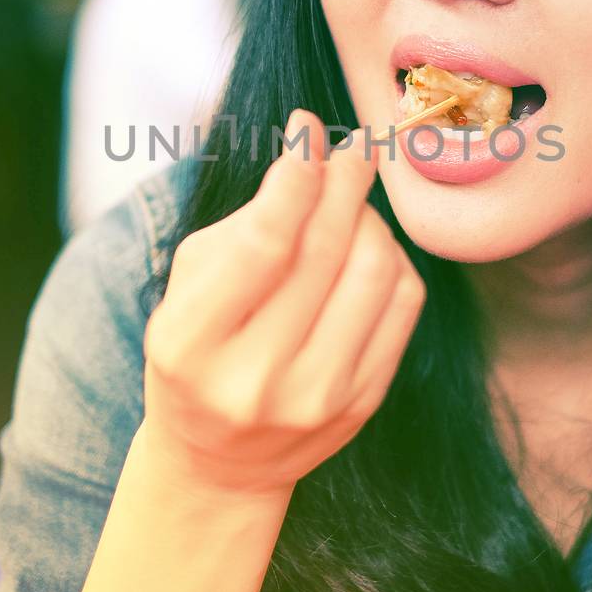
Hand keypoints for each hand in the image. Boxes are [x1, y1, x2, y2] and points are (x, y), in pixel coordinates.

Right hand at [140, 109, 425, 497]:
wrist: (218, 463)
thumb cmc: (197, 352)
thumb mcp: (188, 290)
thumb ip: (243, 226)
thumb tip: (313, 155)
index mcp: (191, 344)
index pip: (265, 242)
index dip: (296, 172)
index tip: (307, 128)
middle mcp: (256, 378)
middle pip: (326, 249)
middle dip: (344, 180)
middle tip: (351, 145)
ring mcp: (317, 398)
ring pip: (375, 270)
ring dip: (370, 217)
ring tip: (351, 203)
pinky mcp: (363, 403)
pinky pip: (403, 304)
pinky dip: (393, 258)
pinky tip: (368, 248)